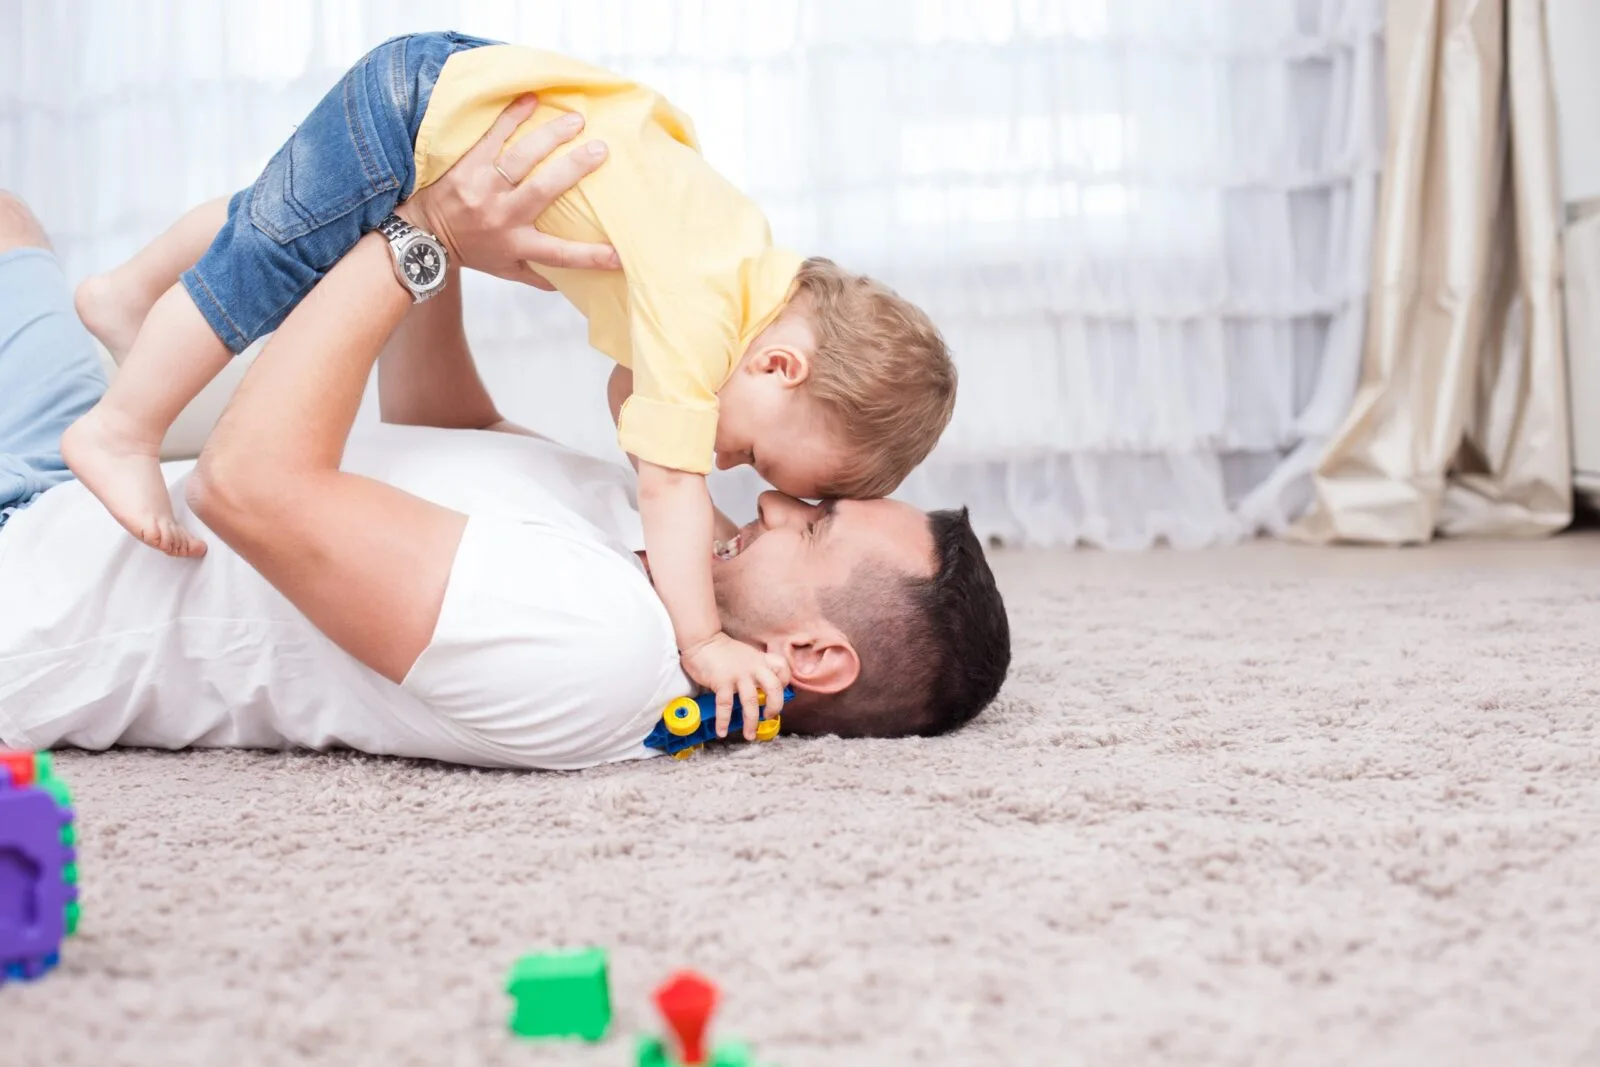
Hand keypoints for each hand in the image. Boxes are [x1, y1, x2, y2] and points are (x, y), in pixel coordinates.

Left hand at [398, 94, 620, 288]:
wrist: (423, 235)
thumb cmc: (471, 250)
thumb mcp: (504, 269)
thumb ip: (536, 276)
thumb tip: (571, 286)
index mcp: (516, 243)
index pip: (559, 254)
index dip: (590, 256)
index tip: (621, 255)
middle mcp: (502, 216)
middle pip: (543, 190)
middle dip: (574, 168)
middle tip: (602, 149)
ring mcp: (483, 188)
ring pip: (521, 158)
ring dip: (550, 136)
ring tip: (575, 120)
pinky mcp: (467, 165)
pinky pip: (491, 137)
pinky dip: (511, 117)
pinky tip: (530, 100)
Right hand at [679, 633, 790, 740]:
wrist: (702, 641)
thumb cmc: (723, 651)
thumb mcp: (746, 656)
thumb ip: (755, 669)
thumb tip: (760, 692)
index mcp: (761, 660)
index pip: (783, 669)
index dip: (785, 683)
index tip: (780, 693)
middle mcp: (754, 667)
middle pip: (774, 688)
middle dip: (775, 707)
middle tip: (769, 717)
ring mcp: (739, 675)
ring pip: (752, 701)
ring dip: (751, 722)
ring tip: (749, 735)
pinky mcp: (722, 681)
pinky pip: (725, 705)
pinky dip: (723, 720)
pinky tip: (722, 731)